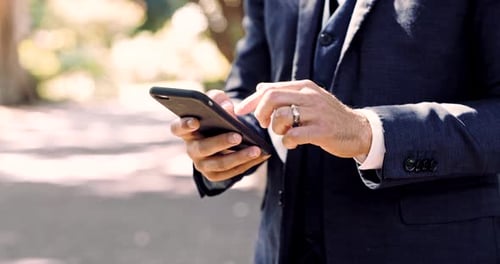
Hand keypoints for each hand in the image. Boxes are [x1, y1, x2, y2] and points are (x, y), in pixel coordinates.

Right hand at [170, 89, 269, 181]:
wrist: (224, 135)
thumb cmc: (216, 116)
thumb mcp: (217, 102)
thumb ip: (219, 98)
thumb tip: (227, 107)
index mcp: (187, 130)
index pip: (177, 128)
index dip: (184, 125)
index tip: (195, 121)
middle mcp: (191, 149)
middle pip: (202, 148)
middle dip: (220, 142)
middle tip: (238, 136)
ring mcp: (202, 164)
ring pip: (219, 163)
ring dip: (239, 157)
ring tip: (256, 149)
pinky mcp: (214, 175)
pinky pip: (231, 173)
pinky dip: (247, 164)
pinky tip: (261, 156)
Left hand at [235, 80, 371, 157]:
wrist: (359, 130)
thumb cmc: (328, 116)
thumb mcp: (309, 98)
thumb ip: (285, 93)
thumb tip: (260, 87)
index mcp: (304, 87)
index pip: (270, 89)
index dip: (251, 101)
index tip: (240, 111)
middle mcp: (310, 96)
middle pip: (271, 99)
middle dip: (260, 113)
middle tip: (263, 124)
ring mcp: (317, 113)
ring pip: (281, 116)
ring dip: (276, 129)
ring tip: (284, 133)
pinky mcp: (323, 131)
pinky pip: (294, 135)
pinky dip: (288, 141)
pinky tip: (294, 143)